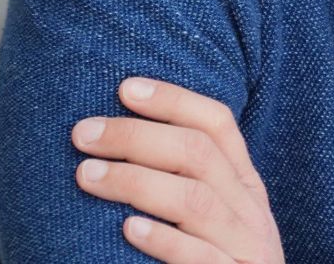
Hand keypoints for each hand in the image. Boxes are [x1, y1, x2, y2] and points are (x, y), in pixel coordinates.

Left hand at [72, 77, 283, 263]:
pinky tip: (129, 230)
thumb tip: (126, 138)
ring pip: (196, 198)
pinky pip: (201, 258)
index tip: (125, 87)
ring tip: (86, 175)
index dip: (174, 99)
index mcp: (245, 184)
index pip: (218, 123)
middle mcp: (250, 209)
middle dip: (138, 135)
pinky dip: (165, 241)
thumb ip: (190, 185)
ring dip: (137, 181)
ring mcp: (246, 248)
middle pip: (198, 153)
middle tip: (83, 132)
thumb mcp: (220, 221)